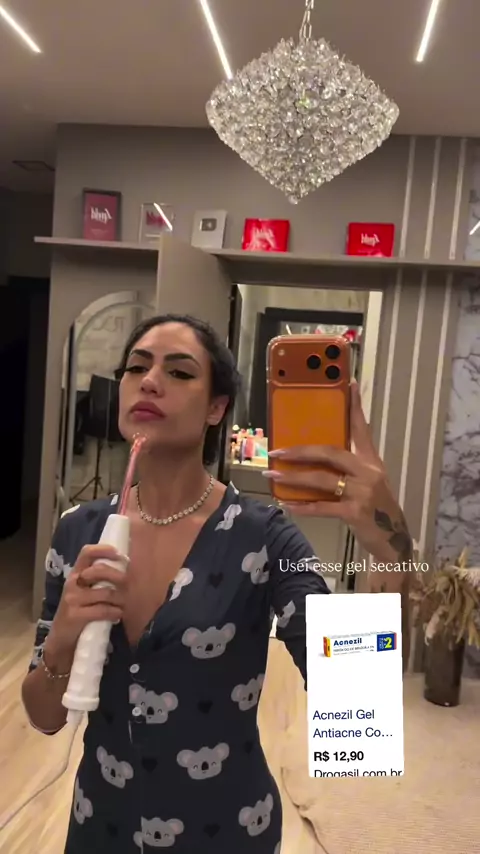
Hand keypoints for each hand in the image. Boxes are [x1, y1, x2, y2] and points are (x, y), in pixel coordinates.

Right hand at [46, 544, 127, 656]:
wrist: (61, 638)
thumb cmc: (78, 611)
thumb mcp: (85, 591)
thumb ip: (98, 579)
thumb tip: (125, 568)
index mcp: (76, 574)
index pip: (87, 553)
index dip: (104, 550)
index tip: (120, 555)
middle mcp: (72, 583)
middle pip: (100, 571)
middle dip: (119, 577)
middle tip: (129, 584)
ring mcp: (72, 599)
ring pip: (105, 593)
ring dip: (120, 599)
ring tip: (125, 604)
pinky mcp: (75, 615)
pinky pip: (102, 610)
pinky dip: (115, 612)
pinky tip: (118, 615)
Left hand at [265, 381, 411, 564]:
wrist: (393, 538)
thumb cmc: (376, 506)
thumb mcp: (369, 481)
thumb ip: (349, 467)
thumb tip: (315, 456)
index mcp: (371, 460)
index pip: (361, 428)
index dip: (355, 406)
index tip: (349, 384)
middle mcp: (368, 472)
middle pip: (330, 452)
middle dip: (300, 451)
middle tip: (277, 451)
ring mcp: (362, 492)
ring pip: (321, 479)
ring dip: (294, 478)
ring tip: (273, 476)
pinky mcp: (355, 512)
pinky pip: (323, 507)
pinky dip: (303, 506)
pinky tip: (287, 504)